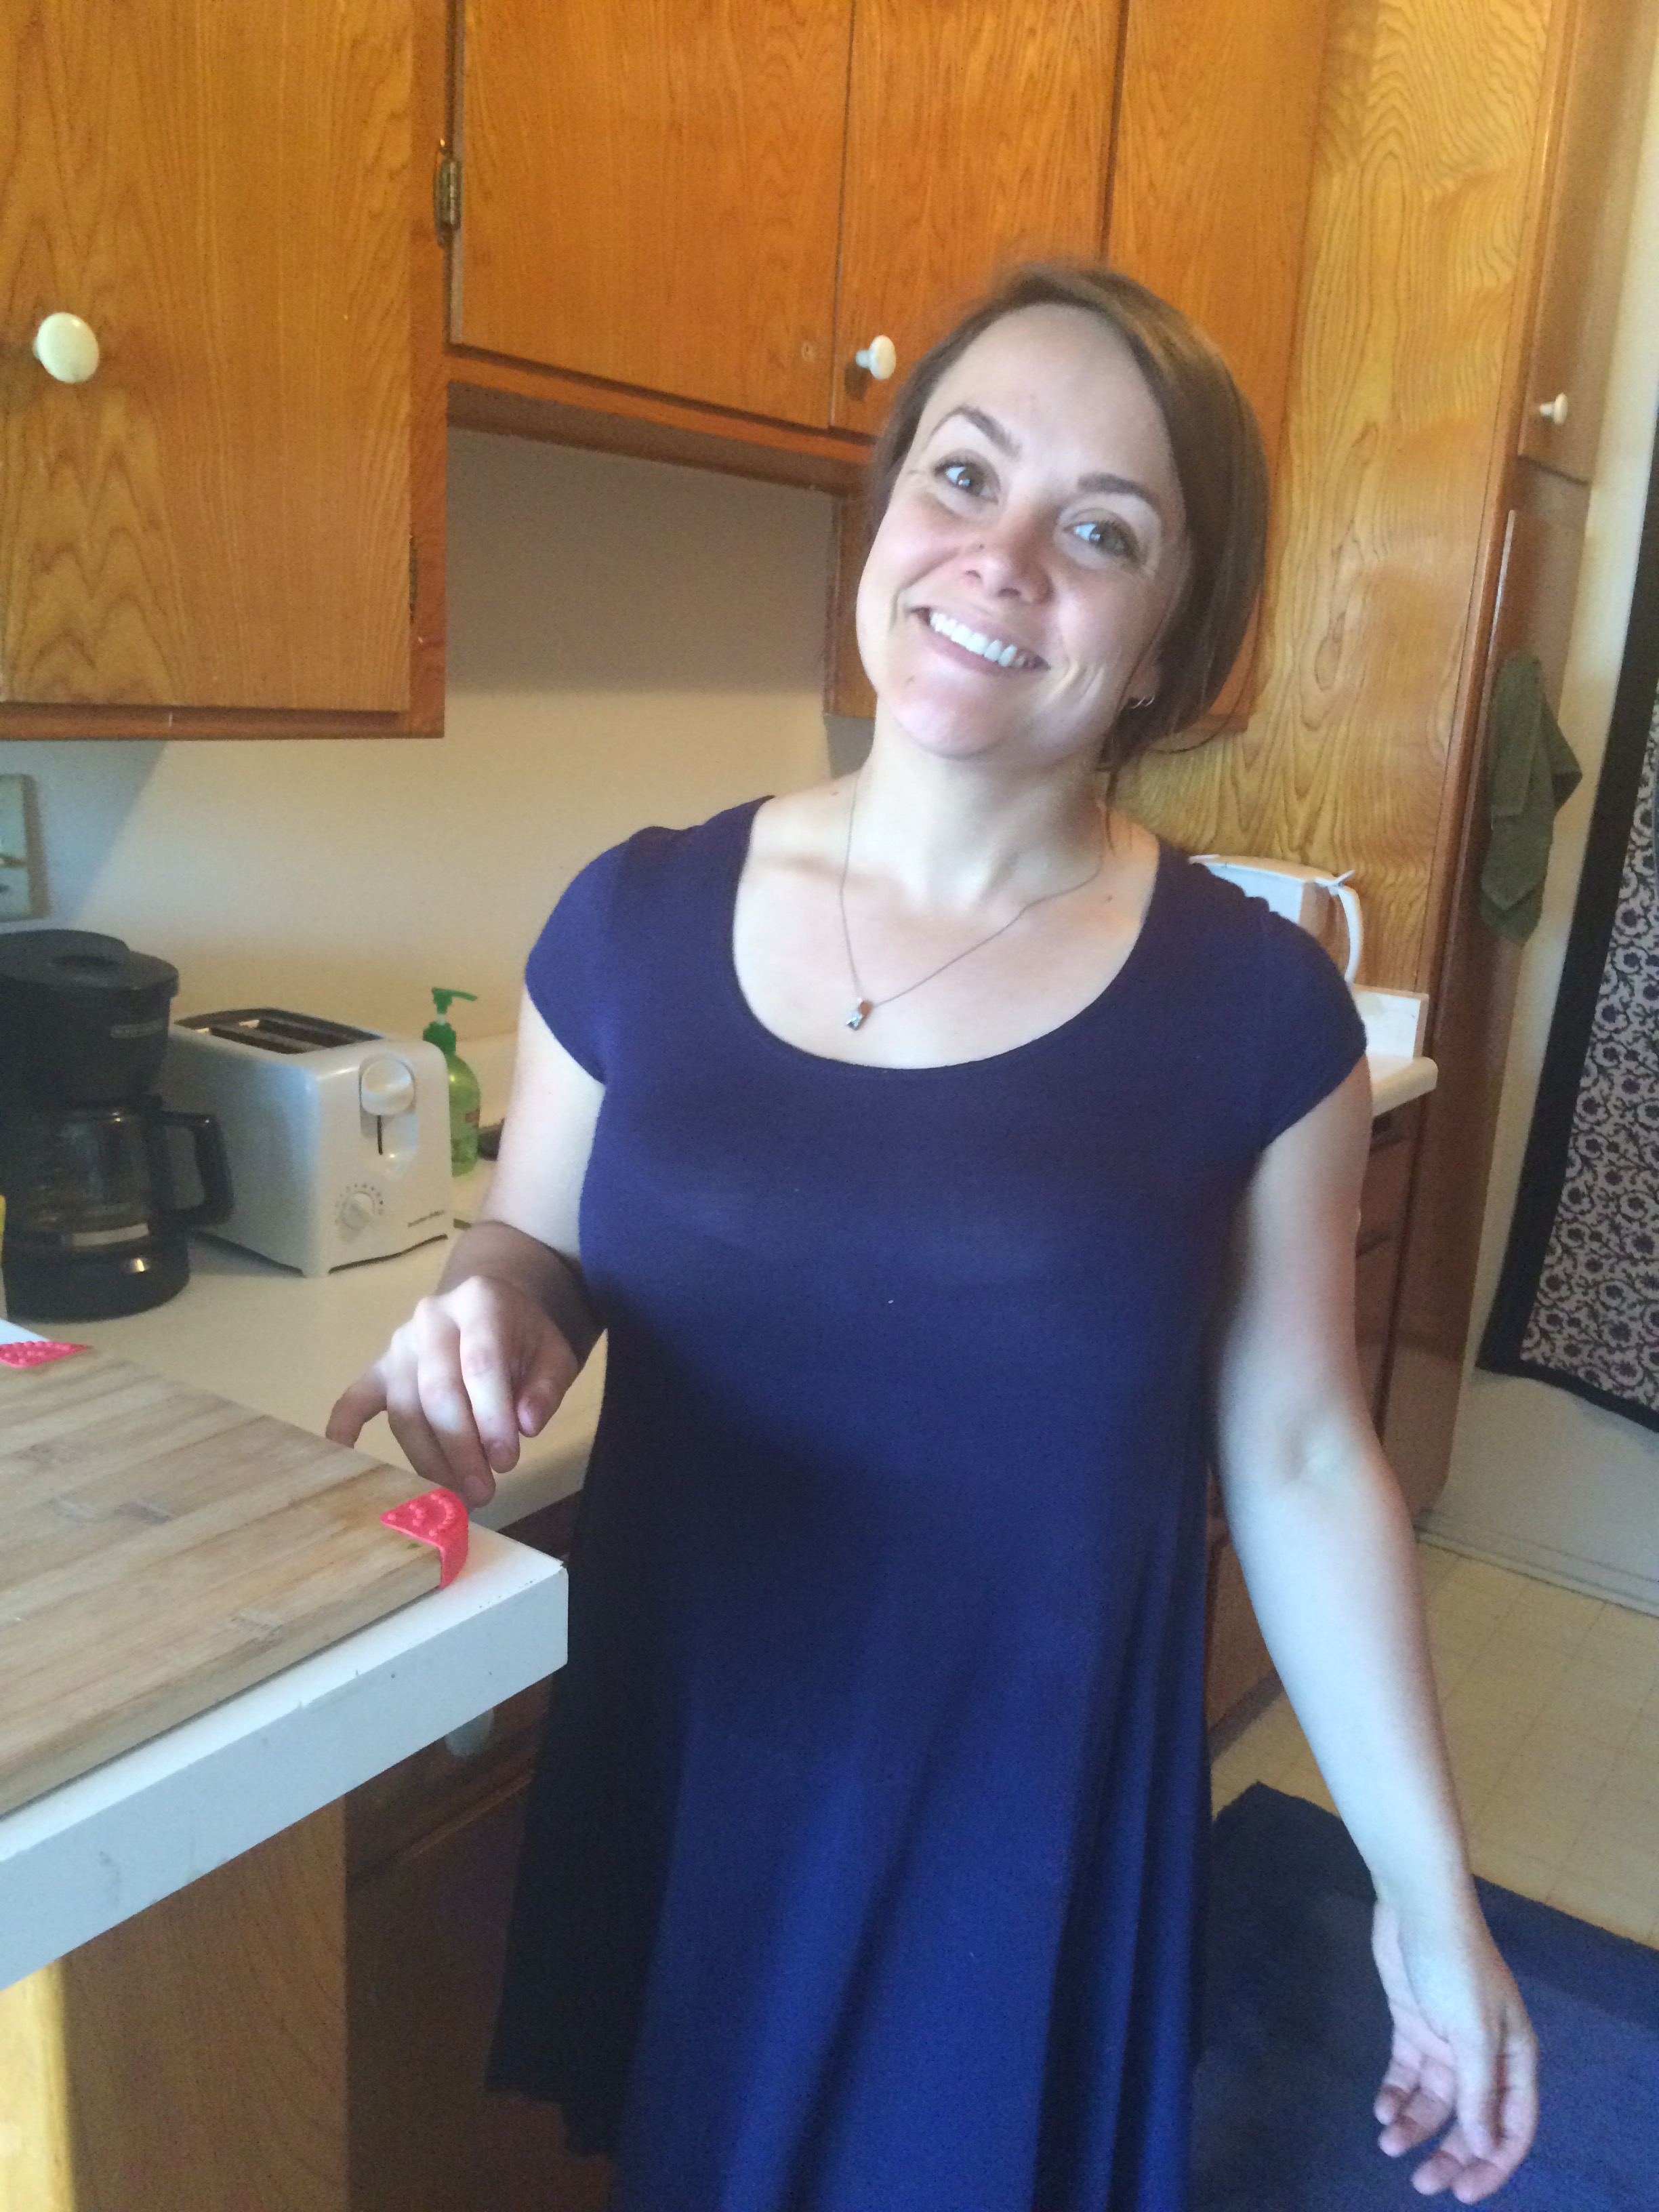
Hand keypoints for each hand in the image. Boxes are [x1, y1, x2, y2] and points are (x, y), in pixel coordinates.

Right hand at [326, 1273, 581, 1507]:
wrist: (491, 1309)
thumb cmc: (524, 1338)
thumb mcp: (554, 1354)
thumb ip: (546, 1388)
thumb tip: (525, 1425)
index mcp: (479, 1302)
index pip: (480, 1365)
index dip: (491, 1419)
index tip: (506, 1463)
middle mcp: (431, 1318)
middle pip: (437, 1391)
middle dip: (460, 1449)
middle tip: (482, 1492)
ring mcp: (400, 1344)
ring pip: (405, 1409)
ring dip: (428, 1459)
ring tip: (454, 1496)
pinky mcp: (380, 1369)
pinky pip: (354, 1398)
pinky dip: (345, 1427)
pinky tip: (342, 1455)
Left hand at [1371, 1897, 1537, 2200]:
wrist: (1417, 1905)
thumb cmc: (1455, 1966)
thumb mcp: (1473, 2033)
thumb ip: (1479, 2092)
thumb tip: (1486, 2146)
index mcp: (1513, 2058)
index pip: (1512, 2127)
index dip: (1492, 2163)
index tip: (1464, 2192)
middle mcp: (1483, 2055)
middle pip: (1471, 2120)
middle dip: (1449, 2154)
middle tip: (1422, 2184)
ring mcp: (1446, 2040)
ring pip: (1435, 2101)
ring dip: (1415, 2125)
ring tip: (1388, 2145)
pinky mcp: (1413, 2024)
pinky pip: (1407, 2073)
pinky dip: (1396, 2094)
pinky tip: (1381, 2110)